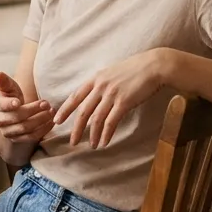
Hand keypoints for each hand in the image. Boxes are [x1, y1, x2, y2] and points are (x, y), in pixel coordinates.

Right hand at [0, 72, 53, 144]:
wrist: (11, 113)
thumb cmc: (11, 95)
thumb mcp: (8, 86)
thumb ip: (4, 81)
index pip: (2, 106)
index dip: (9, 104)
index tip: (19, 102)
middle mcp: (0, 120)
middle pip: (16, 117)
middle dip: (33, 110)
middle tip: (47, 103)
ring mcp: (8, 131)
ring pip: (25, 128)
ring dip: (40, 120)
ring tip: (52, 111)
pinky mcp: (17, 139)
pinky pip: (31, 137)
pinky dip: (43, 130)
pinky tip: (51, 122)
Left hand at [54, 49, 169, 148]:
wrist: (154, 65)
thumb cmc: (136, 69)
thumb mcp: (112, 72)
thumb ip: (102, 83)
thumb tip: (95, 96)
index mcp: (96, 79)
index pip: (75, 96)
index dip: (65, 109)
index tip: (57, 120)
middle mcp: (101, 86)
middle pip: (83, 111)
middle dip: (76, 128)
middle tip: (72, 141)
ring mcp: (112, 94)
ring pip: (97, 119)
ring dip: (93, 135)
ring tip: (92, 145)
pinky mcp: (124, 102)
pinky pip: (111, 121)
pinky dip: (106, 133)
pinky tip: (105, 142)